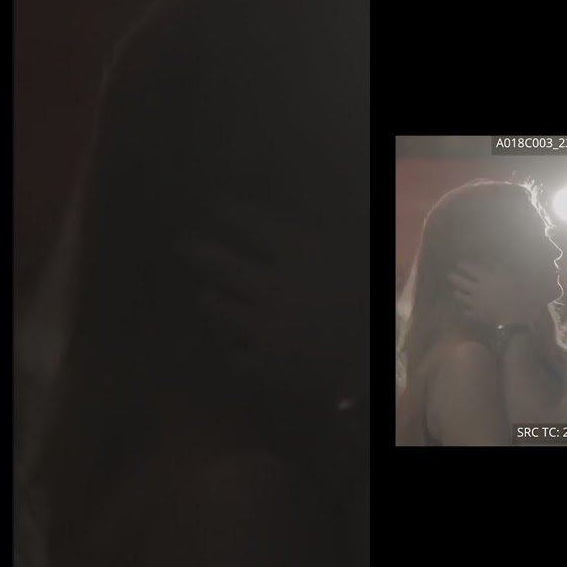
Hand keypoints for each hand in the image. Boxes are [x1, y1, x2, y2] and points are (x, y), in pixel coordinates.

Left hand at [179, 201, 362, 400]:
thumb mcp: (361, 251)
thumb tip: (306, 208)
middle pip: (216, 260)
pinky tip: (237, 349)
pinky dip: (236, 350)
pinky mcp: (264, 363)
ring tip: (208, 295)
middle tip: (184, 242)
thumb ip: (331, 230)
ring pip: (218, 306)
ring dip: (212, 298)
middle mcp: (267, 283)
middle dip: (196, 248)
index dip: (226, 209)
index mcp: (297, 250)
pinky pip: (236, 355)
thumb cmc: (381, 298)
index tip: (213, 204)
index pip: (246, 219)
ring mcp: (260, 326)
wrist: (382, 360)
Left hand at [449, 261, 547, 327]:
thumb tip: (488, 263)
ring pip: (459, 296)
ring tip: (457, 291)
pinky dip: (465, 308)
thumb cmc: (519, 290)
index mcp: (485, 276)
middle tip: (450, 275)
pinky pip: (466, 311)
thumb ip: (497, 268)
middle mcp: (476, 288)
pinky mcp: (477, 316)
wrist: (520, 313)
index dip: (462, 265)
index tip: (459, 264)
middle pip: (458, 281)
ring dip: (458, 292)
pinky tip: (466, 308)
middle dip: (453, 277)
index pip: (468, 268)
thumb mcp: (509, 274)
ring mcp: (474, 303)